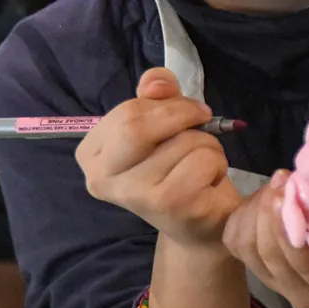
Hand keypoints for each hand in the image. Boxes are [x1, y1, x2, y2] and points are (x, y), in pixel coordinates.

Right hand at [76, 68, 239, 247]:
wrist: (196, 223)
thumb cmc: (174, 168)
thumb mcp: (161, 123)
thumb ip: (155, 95)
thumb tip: (156, 83)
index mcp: (91, 154)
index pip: (125, 113)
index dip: (162, 104)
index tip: (185, 109)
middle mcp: (102, 179)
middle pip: (138, 127)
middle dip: (182, 114)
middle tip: (204, 117)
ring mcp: (135, 196)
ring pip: (182, 142)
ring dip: (208, 142)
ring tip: (203, 161)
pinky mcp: (170, 206)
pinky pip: (203, 161)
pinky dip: (217, 161)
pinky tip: (208, 180)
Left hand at [223, 171, 308, 307]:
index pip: (306, 266)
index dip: (291, 230)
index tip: (286, 195)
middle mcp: (305, 296)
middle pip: (270, 256)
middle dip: (269, 213)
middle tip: (282, 178)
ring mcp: (280, 287)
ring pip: (248, 249)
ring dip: (256, 211)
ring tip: (278, 184)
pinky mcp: (262, 273)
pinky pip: (238, 243)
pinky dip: (246, 216)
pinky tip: (267, 198)